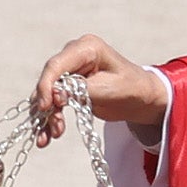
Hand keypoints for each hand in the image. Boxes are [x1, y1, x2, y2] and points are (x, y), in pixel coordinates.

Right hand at [36, 36, 168, 140]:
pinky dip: (49, 117)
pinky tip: (49, 134)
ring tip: (49, 137)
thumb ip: (80, 90)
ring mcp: (68, 70)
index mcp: (86, 48)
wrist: (140, 97)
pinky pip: (51, 101)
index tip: (45, 107)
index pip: (56, 65)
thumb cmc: (130, 88)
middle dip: (46, 106)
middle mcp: (73, 56)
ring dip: (45, 116)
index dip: (46, 86)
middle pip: (48, 80)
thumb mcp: (108, 89)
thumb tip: (54, 96)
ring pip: (46, 93)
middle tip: (53, 130)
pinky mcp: (66, 85)